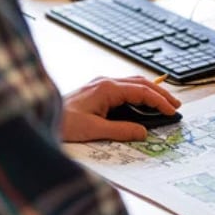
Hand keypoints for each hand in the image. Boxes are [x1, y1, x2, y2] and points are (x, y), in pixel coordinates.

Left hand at [61, 76, 180, 141]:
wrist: (38, 115)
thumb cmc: (62, 122)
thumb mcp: (94, 130)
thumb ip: (121, 130)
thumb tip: (143, 132)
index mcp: (106, 88)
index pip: (141, 91)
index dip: (159, 101)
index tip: (172, 111)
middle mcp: (104, 82)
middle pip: (140, 83)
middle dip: (160, 93)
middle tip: (176, 105)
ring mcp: (100, 84)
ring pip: (133, 83)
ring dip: (150, 92)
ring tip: (164, 102)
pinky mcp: (96, 90)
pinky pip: (123, 87)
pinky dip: (138, 93)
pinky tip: (143, 101)